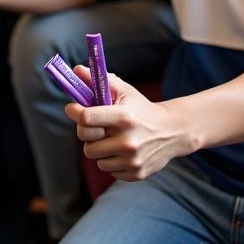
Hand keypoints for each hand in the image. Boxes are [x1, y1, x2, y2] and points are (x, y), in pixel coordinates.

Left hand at [66, 69, 192, 181]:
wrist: (172, 131)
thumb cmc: (142, 108)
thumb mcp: (124, 91)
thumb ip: (98, 80)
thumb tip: (76, 70)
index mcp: (123, 117)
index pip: (87, 118)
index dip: (74, 112)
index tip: (72, 108)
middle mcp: (127, 141)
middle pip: (87, 143)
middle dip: (86, 133)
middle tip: (94, 127)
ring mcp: (132, 159)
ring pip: (96, 159)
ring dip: (99, 149)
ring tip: (111, 139)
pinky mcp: (136, 173)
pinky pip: (109, 170)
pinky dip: (111, 161)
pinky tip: (122, 151)